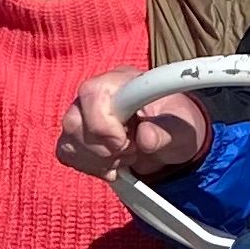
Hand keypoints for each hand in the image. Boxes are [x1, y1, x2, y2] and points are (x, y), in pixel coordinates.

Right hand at [56, 70, 208, 179]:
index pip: (93, 92)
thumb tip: (145, 136)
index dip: (104, 123)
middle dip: (103, 148)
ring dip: (98, 159)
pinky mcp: (78, 136)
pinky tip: (111, 164)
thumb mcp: (183, 129)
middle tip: (130, 151)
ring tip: (124, 157)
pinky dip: (90, 166)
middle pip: (74, 119)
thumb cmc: (176, 125)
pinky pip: (67, 153)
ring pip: (68, 139)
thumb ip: (167, 131)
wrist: (171, 138)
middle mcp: (98, 94)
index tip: (126, 143)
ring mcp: (84, 114)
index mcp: (124, 81)